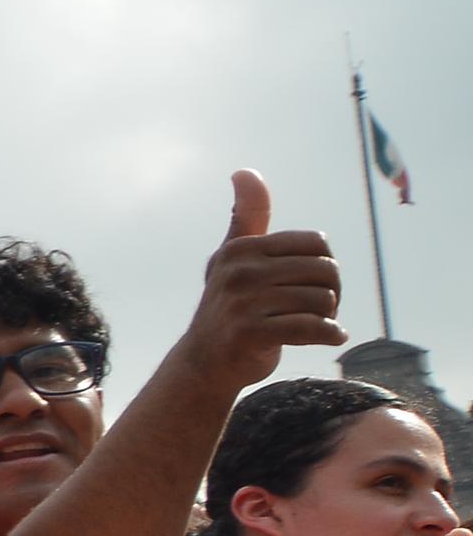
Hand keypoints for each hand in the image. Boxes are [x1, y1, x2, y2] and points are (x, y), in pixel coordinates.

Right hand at [174, 171, 346, 397]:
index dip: (323, 265)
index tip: (309, 284)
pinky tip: (330, 337)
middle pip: (325, 271)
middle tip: (317, 309)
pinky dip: (330, 335)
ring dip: (328, 317)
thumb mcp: (233, 258)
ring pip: (322, 300)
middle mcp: (239, 271)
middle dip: (330, 293)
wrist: (204, 363)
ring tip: (315, 324)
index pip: (316, 243)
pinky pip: (312, 327)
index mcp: (241, 249)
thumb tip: (244, 172)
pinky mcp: (250, 333)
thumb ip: (247, 217)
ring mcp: (242, 302)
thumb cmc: (229, 307)